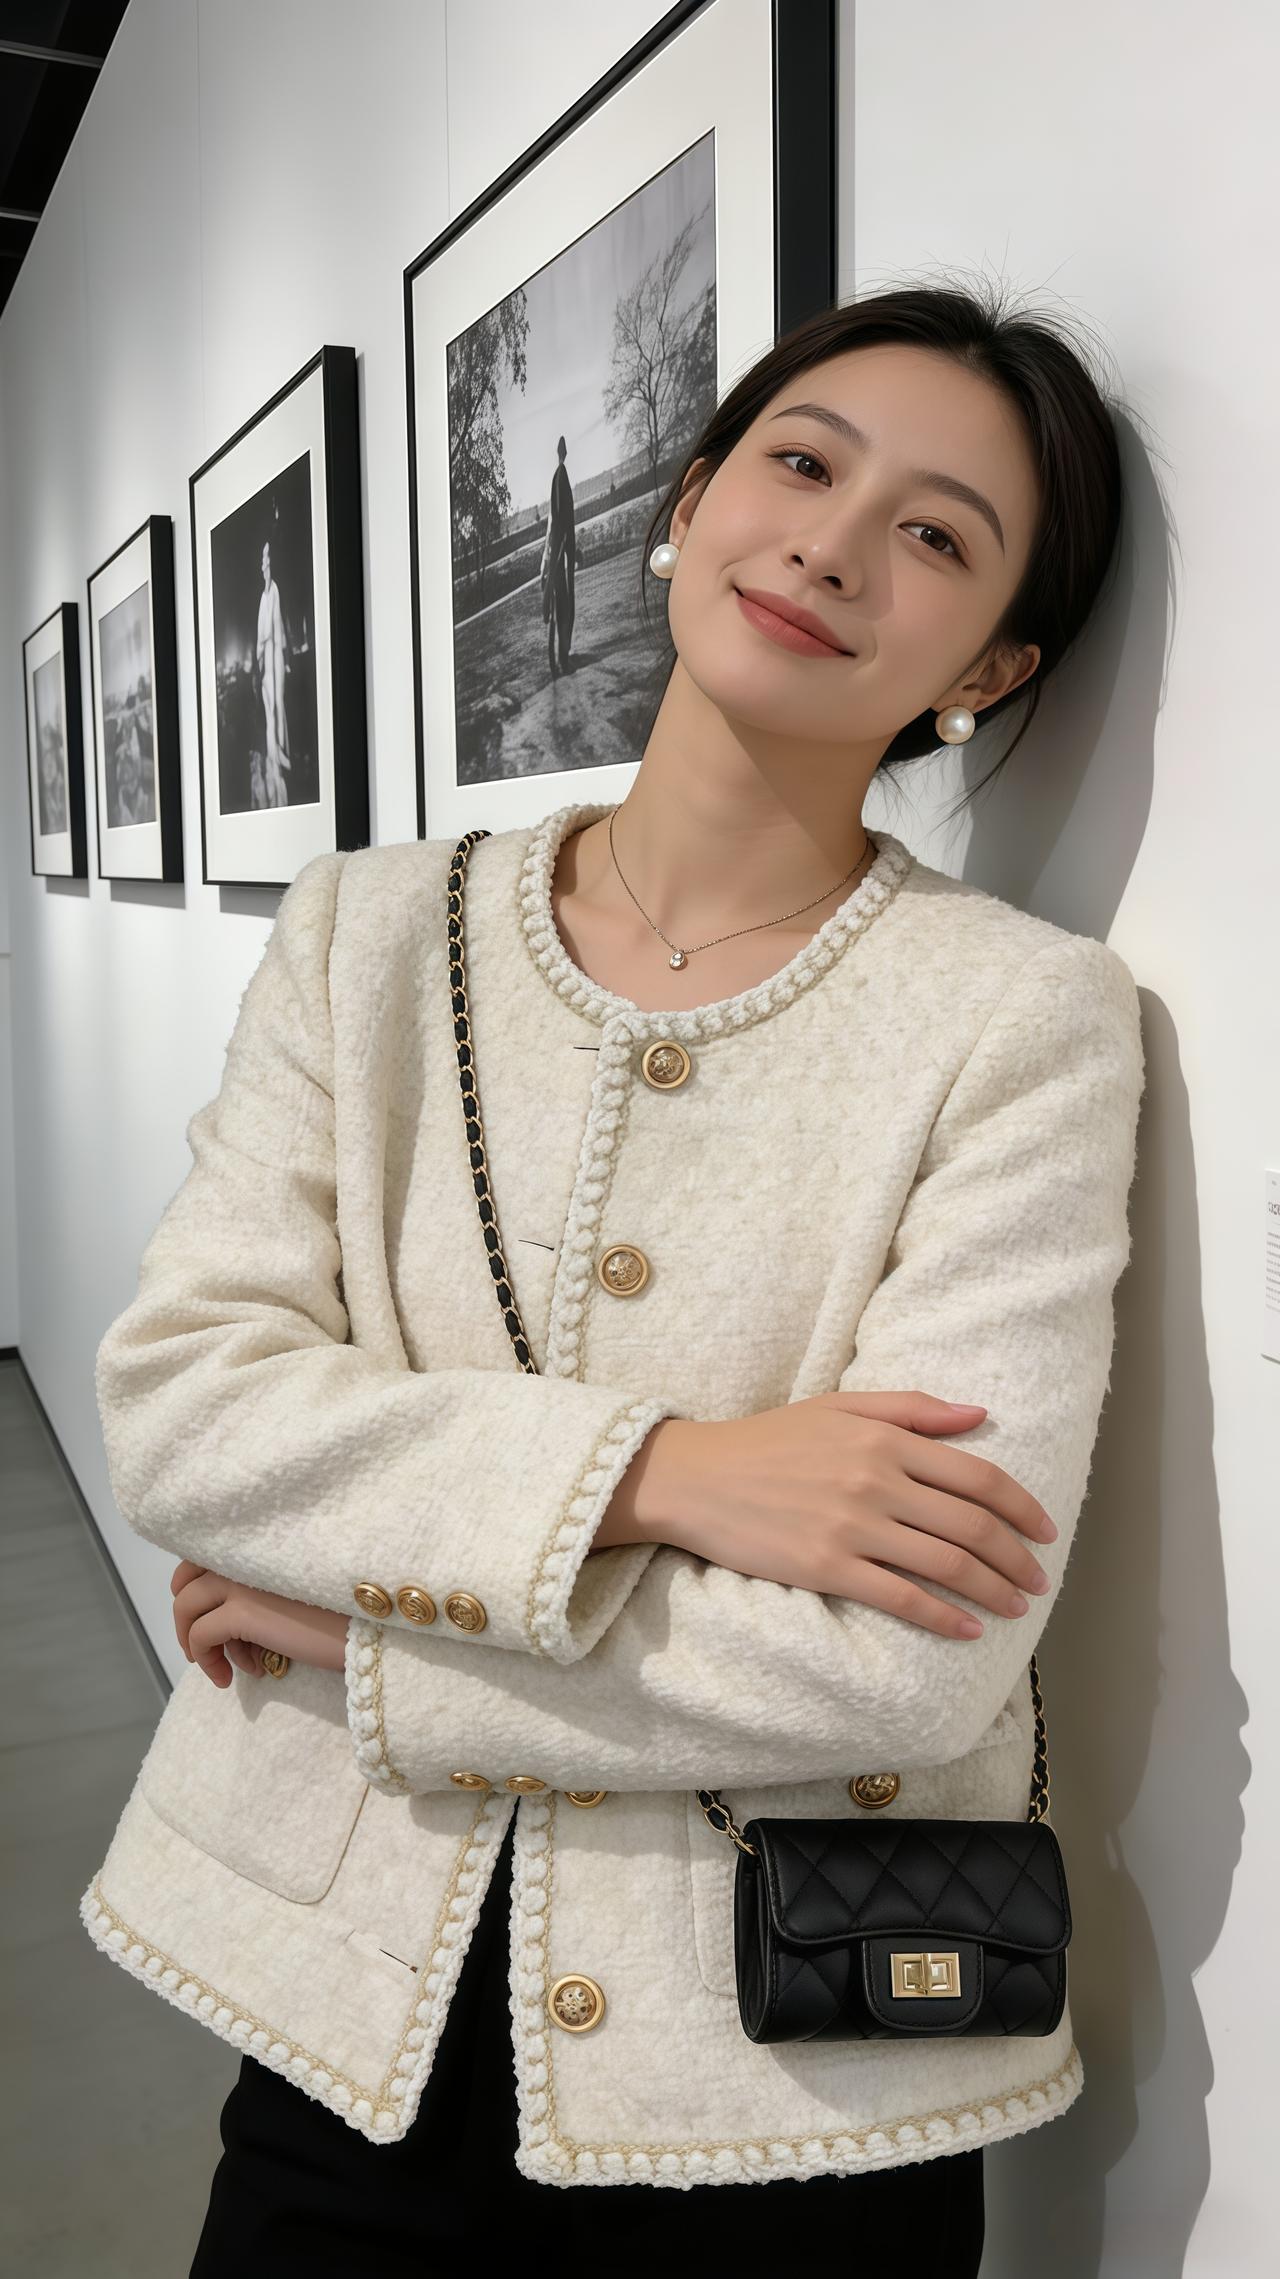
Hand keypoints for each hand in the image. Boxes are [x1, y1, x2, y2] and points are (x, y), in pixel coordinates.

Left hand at [169, 1561, 349, 1686]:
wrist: (369, 1630)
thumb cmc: (344, 1615)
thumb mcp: (295, 1594)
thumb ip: (260, 1592)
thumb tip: (230, 1626)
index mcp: (258, 1545)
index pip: (203, 1556)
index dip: (195, 1587)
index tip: (207, 1616)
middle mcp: (245, 1553)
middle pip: (185, 1580)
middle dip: (187, 1616)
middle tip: (202, 1646)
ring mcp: (241, 1579)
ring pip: (185, 1608)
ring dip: (195, 1643)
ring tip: (222, 1669)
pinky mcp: (243, 1611)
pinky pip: (201, 1637)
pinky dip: (209, 1661)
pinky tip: (233, 1677)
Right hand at [594, 1390, 1057, 1641]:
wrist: (697, 1476)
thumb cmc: (769, 1439)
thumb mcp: (840, 1406)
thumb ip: (913, 1408)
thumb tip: (979, 1414)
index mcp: (885, 1438)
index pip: (978, 1475)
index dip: (1022, 1506)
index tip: (1045, 1530)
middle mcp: (877, 1480)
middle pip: (972, 1525)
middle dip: (1017, 1557)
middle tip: (1038, 1579)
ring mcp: (853, 1526)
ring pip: (947, 1565)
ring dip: (993, 1590)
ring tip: (1016, 1606)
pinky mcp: (827, 1568)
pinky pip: (902, 1598)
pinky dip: (945, 1618)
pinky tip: (968, 1630)